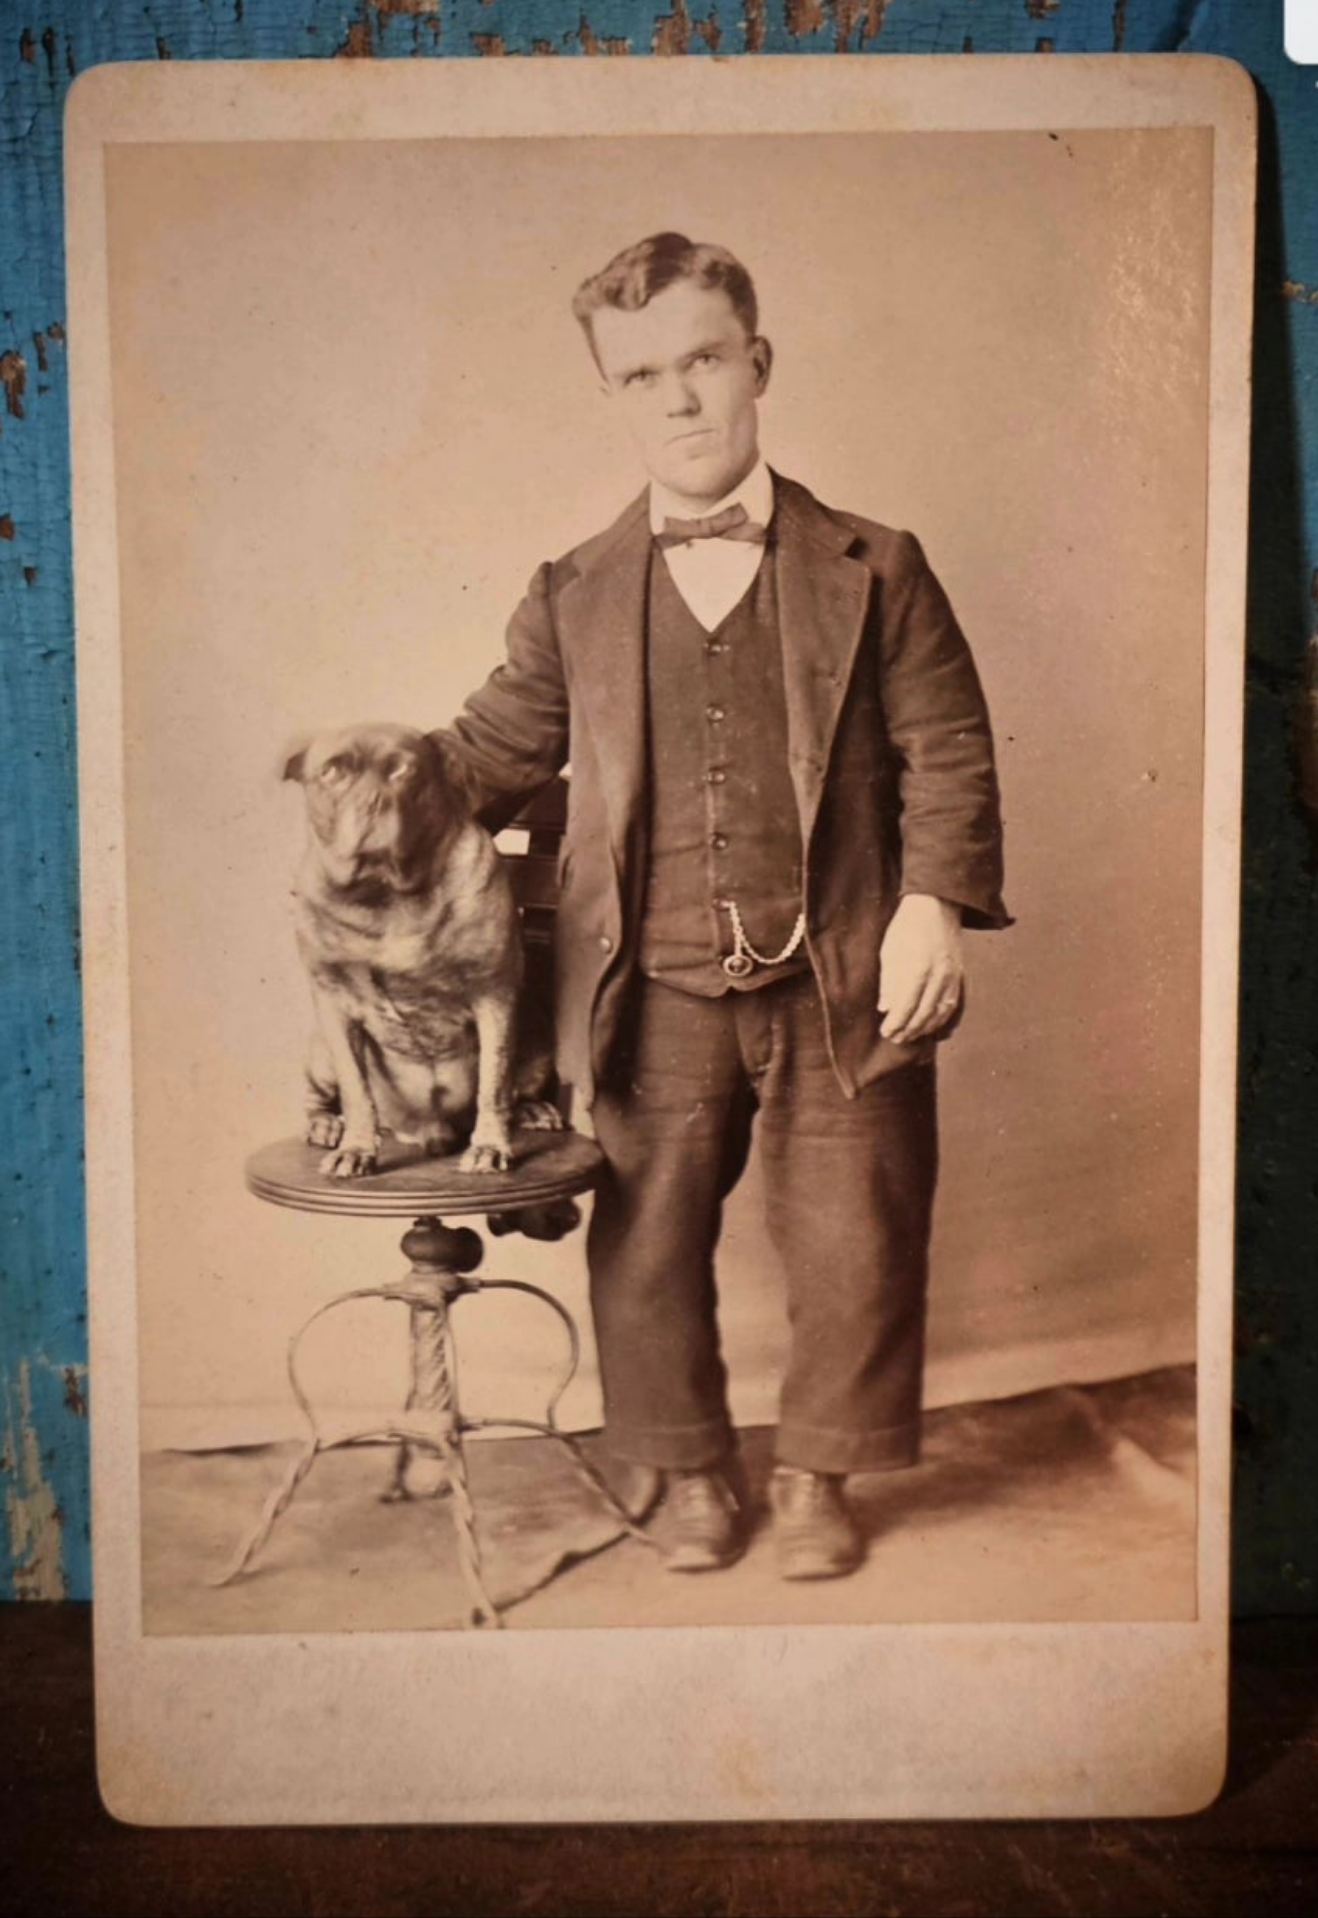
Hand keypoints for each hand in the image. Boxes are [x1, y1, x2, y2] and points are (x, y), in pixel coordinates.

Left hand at [878, 894, 964, 1043]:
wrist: (936, 905)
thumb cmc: (907, 927)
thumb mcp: (890, 951)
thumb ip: (889, 981)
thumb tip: (886, 1008)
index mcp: (918, 968)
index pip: (906, 1006)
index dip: (896, 1023)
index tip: (886, 1031)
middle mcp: (938, 975)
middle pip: (924, 1013)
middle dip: (909, 1030)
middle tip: (895, 1039)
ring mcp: (952, 975)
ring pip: (941, 1012)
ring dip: (925, 1028)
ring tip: (911, 1036)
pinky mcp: (959, 974)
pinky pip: (953, 1004)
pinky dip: (943, 1019)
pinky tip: (933, 1027)